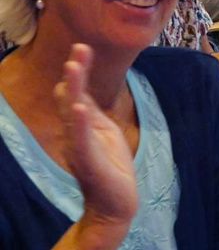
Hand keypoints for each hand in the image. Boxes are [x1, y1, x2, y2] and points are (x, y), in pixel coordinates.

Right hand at [54, 45, 137, 228]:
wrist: (115, 202)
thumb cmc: (109, 164)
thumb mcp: (102, 130)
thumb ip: (91, 111)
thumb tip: (78, 87)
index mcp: (81, 124)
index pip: (77, 92)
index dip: (79, 70)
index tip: (82, 47)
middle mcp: (75, 132)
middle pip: (71, 97)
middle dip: (75, 73)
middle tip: (78, 48)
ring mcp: (79, 146)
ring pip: (72, 114)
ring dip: (74, 89)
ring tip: (73, 66)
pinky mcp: (87, 161)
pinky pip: (81, 140)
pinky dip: (79, 123)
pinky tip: (79, 107)